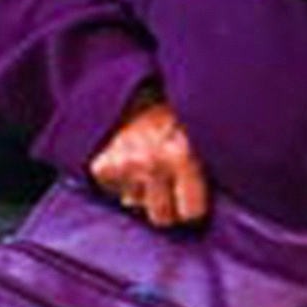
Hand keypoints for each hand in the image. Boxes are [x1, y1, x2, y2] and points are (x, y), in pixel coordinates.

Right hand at [89, 90, 209, 228]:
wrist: (135, 89)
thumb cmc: (175, 115)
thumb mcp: (201, 138)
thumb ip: (205, 170)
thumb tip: (201, 208)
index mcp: (183, 156)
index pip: (191, 213)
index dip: (192, 205)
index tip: (191, 194)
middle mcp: (153, 163)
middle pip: (162, 217)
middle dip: (167, 204)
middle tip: (168, 182)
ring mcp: (125, 165)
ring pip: (136, 203)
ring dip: (141, 187)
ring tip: (147, 161)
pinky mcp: (102, 167)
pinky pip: (114, 191)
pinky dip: (119, 179)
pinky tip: (127, 157)